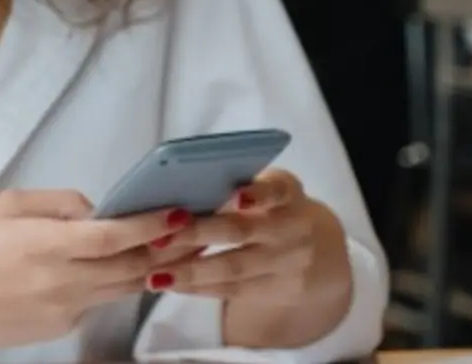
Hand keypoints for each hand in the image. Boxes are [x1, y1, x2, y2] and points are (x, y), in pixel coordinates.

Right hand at [0, 189, 176, 351]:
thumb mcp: (3, 206)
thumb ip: (56, 202)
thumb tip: (96, 209)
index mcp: (46, 244)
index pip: (118, 235)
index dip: (155, 224)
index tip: (180, 212)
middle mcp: (63, 281)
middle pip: (134, 266)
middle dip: (166, 247)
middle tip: (191, 231)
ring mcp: (64, 310)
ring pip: (124, 289)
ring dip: (148, 269)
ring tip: (166, 250)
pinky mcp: (60, 329)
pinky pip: (96, 304)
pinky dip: (108, 286)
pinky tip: (103, 273)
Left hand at [152, 169, 353, 347]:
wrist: (316, 252)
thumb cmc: (268, 207)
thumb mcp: (265, 188)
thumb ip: (231, 183)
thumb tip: (171, 182)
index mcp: (286, 192)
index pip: (275, 190)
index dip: (256, 194)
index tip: (234, 196)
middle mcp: (293, 227)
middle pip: (242, 231)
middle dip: (198, 235)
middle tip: (158, 240)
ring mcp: (289, 262)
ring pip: (234, 267)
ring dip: (192, 272)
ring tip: (155, 276)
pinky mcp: (279, 289)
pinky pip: (234, 290)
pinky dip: (198, 288)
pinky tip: (170, 284)